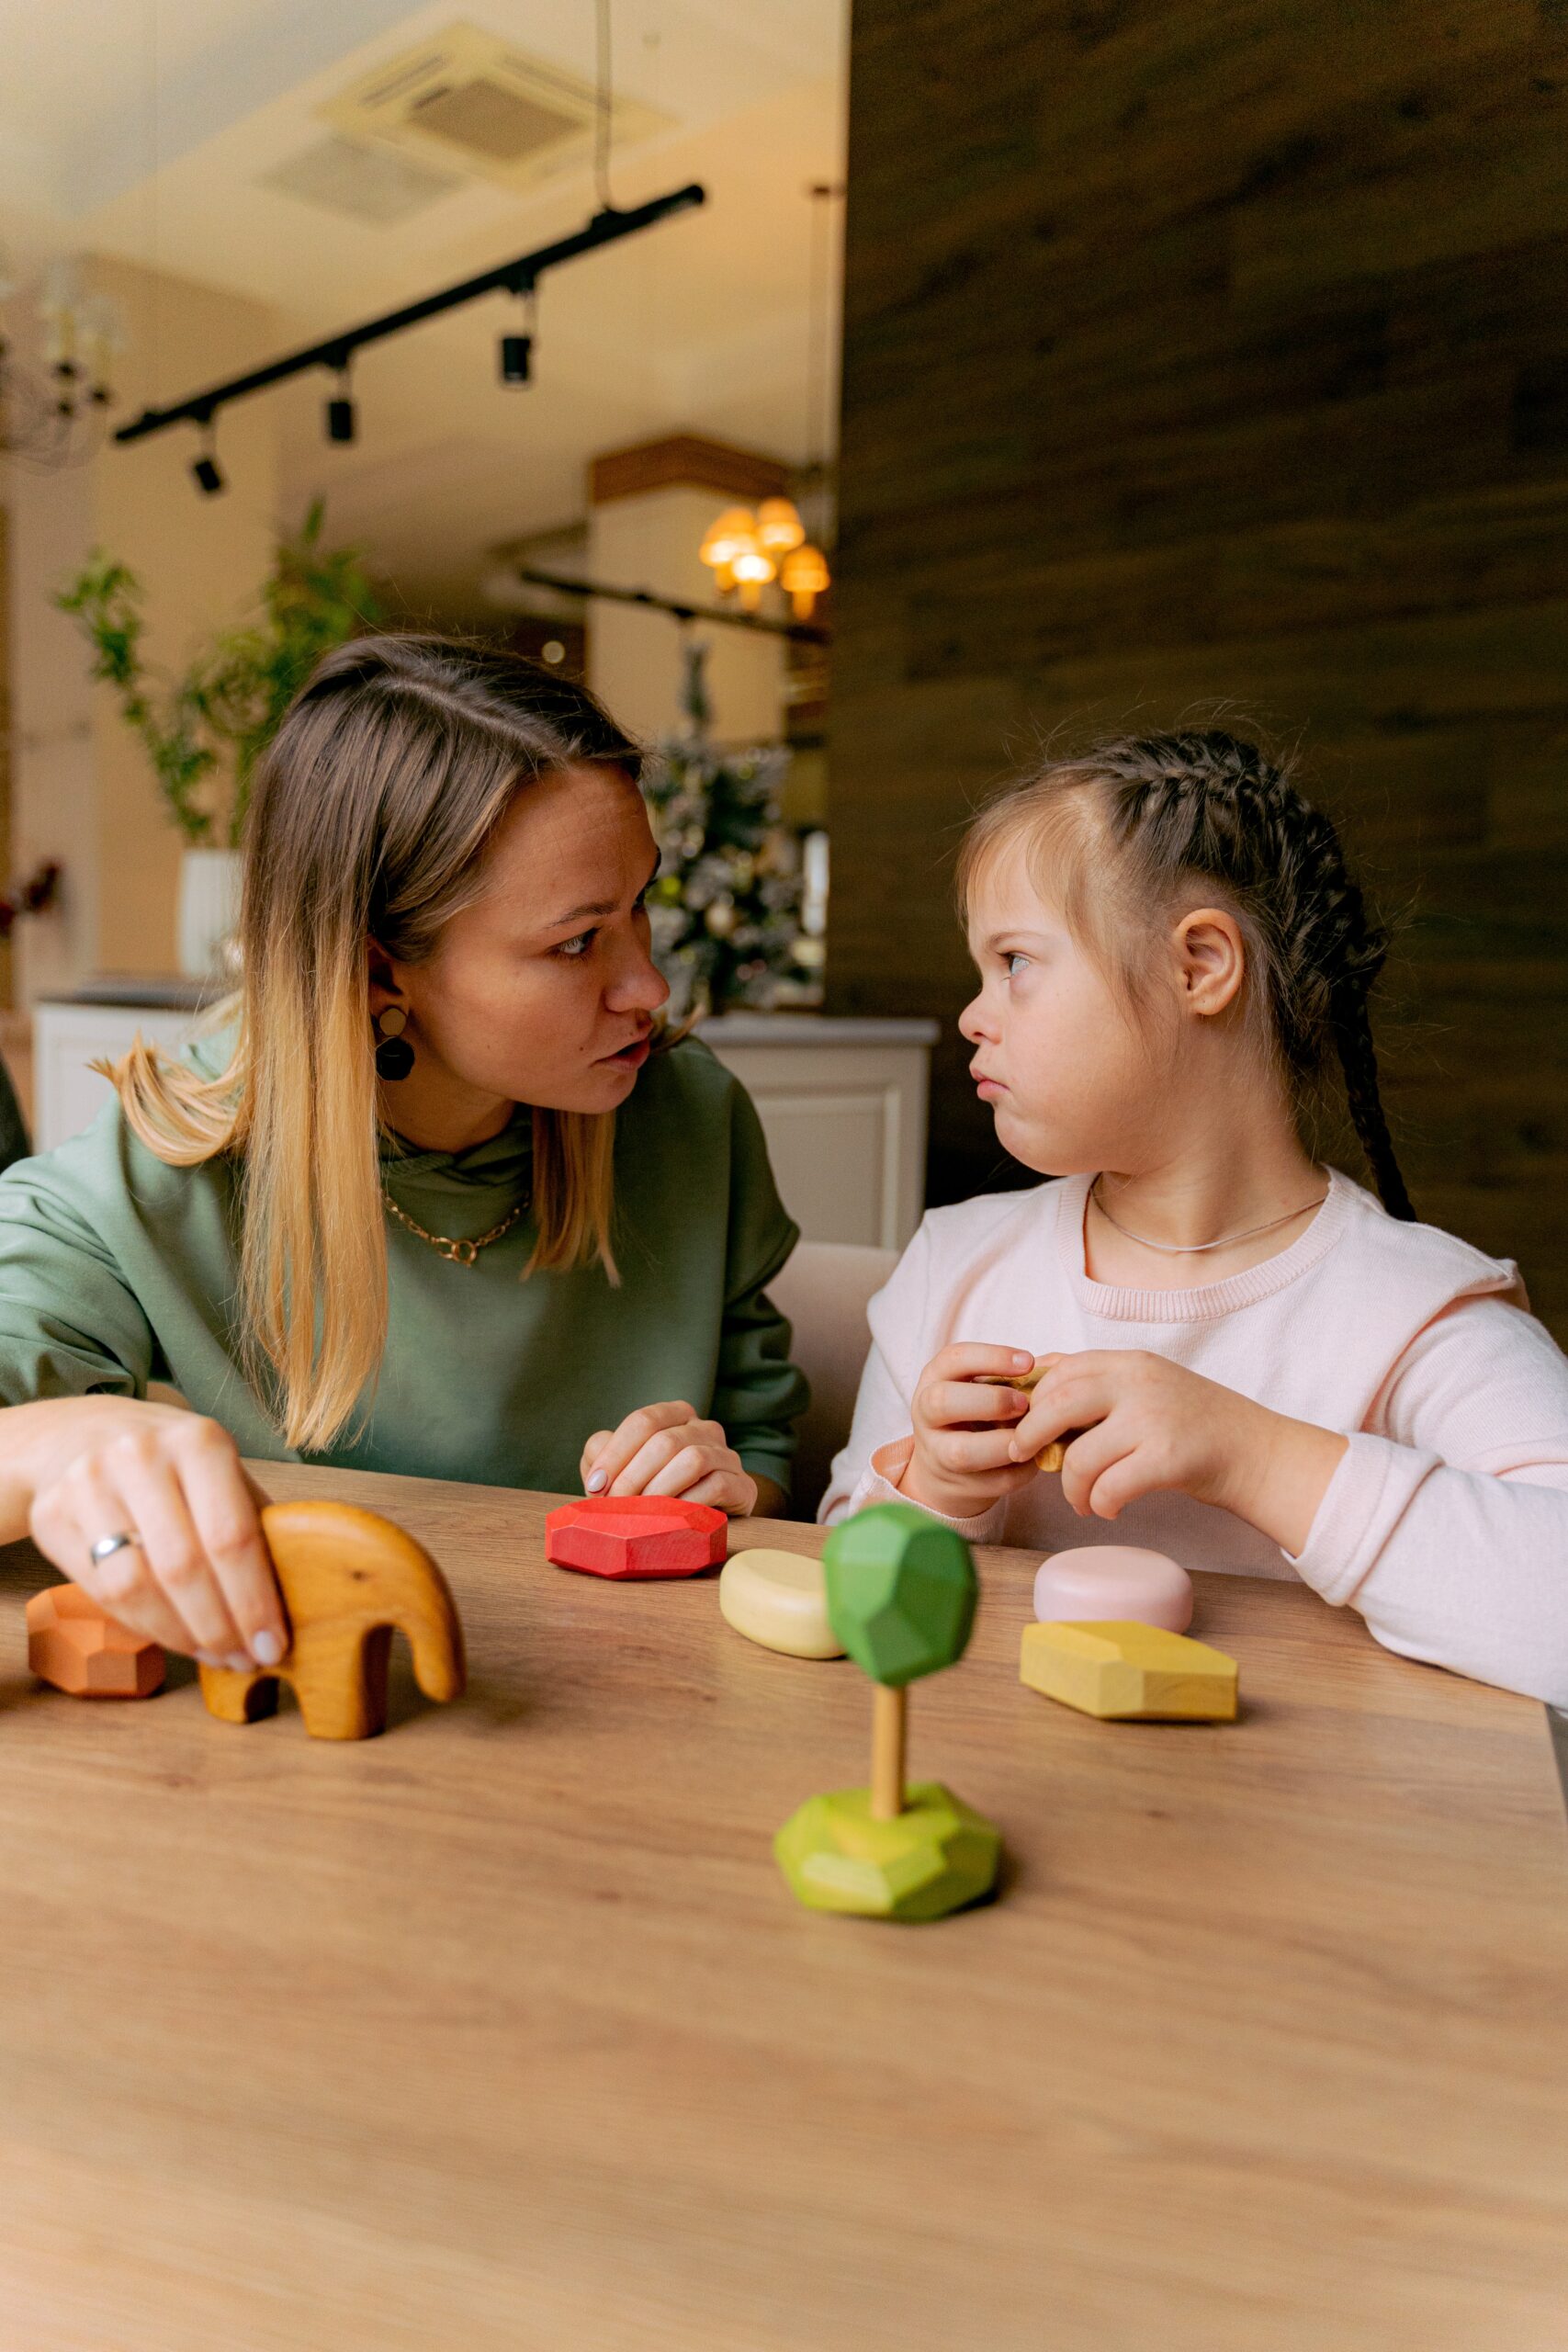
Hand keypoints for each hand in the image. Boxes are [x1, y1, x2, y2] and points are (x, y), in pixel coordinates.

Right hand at [24, 1398, 286, 1666]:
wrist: (79, 1434)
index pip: (232, 1535)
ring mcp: (88, 1484)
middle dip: (221, 1627)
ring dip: (182, 1635)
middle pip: (184, 1567)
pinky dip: (144, 1626)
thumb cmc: (171, 1463)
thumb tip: (298, 1597)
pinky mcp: (52, 1514)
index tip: (275, 1644)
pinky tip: (174, 1637)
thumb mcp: (219, 1471)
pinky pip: (102, 1592)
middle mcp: (140, 1456)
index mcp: (198, 1441)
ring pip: (137, 1586)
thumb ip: (255, 1523)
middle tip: (247, 1659)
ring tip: (214, 1654)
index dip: (255, 1601)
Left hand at [580, 1400, 757, 1514]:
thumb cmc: (656, 1489)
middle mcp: (704, 1428)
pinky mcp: (742, 1485)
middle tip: (615, 1507)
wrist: (704, 1516)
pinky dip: (688, 1503)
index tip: (595, 1485)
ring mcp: (727, 1455)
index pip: (643, 1421)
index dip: (614, 1453)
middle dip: (633, 1477)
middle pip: (665, 1442)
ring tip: (641, 1515)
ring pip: (693, 1459)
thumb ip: (604, 1456)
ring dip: (659, 1490)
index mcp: (675, 1416)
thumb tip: (598, 1472)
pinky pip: (716, 1486)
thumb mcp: (623, 1468)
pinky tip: (671, 1519)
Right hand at [899, 1344, 1043, 1519]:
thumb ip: (1016, 1374)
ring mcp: (936, 1454)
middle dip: (991, 1401)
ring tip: (1031, 1436)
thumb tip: (1060, 1367)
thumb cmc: (978, 1412)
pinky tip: (1035, 1457)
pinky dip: (1020, 1471)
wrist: (949, 1465)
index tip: (1028, 1362)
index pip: (954, 1359)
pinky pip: (992, 1481)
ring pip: (962, 1452)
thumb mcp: (984, 1385)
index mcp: (935, 1378)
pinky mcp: (958, 1486)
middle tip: (1025, 1404)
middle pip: (942, 1401)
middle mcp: (926, 1414)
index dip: (992, 1358)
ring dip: (1004, 1443)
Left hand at [1010, 1350, 1347, 1551]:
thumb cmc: (1199, 1425)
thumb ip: (1103, 1384)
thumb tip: (1040, 1381)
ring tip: (1080, 1501)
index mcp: (1132, 1363)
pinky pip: (1111, 1486)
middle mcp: (1140, 1382)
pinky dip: (1101, 1503)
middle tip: (1024, 1456)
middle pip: (1059, 1402)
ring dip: (1070, 1486)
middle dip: (1032, 1434)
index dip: (1034, 1399)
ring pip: (1081, 1455)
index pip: (1063, 1369)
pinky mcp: (1169, 1458)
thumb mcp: (1150, 1386)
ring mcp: (1155, 1419)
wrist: (1259, 1453)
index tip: (1024, 1424)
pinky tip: (1108, 1509)